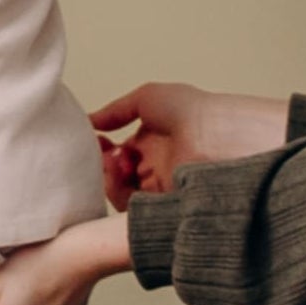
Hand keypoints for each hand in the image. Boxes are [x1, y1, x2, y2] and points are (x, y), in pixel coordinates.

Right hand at [89, 82, 291, 201]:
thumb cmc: (193, 111)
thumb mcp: (148, 97)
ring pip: (119, 192)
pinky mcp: (161, 206)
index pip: (118, 154)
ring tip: (116, 158)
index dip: (103, 149)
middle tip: (104, 151)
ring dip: (109, 175)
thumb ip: (116, 110)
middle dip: (102, 163)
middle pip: (115, 175)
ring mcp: (159, 187)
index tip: (96, 137)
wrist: (214, 133)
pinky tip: (122, 169)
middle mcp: (156, 167)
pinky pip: (130, 207)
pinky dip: (117, 189)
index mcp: (154, 144)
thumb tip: (91, 121)